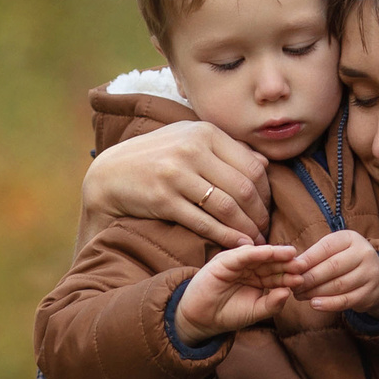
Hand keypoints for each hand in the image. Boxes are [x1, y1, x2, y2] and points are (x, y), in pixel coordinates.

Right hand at [84, 120, 271, 249]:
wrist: (110, 173)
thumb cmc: (156, 157)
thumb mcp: (190, 140)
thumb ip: (227, 149)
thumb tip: (265, 164)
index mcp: (205, 132)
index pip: (252, 166)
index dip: (266, 193)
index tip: (267, 210)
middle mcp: (192, 149)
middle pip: (243, 188)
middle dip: (260, 214)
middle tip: (265, 231)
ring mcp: (176, 174)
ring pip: (227, 207)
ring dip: (246, 229)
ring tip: (255, 242)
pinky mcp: (163, 198)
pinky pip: (203, 222)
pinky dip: (225, 237)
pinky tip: (238, 246)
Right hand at [174, 244, 296, 345]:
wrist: (202, 319)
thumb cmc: (229, 314)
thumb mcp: (256, 312)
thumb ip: (272, 304)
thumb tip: (288, 293)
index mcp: (260, 278)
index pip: (278, 275)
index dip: (290, 276)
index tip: (304, 278)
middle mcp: (251, 268)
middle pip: (272, 263)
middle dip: (287, 264)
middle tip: (302, 264)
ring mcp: (238, 262)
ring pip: (260, 256)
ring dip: (276, 254)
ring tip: (291, 255)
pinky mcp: (225, 260)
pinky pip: (242, 254)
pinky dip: (256, 252)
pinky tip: (270, 252)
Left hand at [287, 229, 378, 317]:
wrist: (376, 278)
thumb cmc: (345, 262)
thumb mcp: (334, 251)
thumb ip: (314, 256)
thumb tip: (290, 266)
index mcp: (351, 238)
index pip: (326, 248)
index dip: (307, 259)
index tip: (291, 270)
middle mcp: (364, 253)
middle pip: (332, 267)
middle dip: (309, 278)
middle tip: (293, 286)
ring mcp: (370, 273)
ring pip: (338, 285)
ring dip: (315, 292)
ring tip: (300, 296)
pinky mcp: (370, 293)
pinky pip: (346, 300)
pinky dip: (328, 304)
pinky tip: (314, 304)